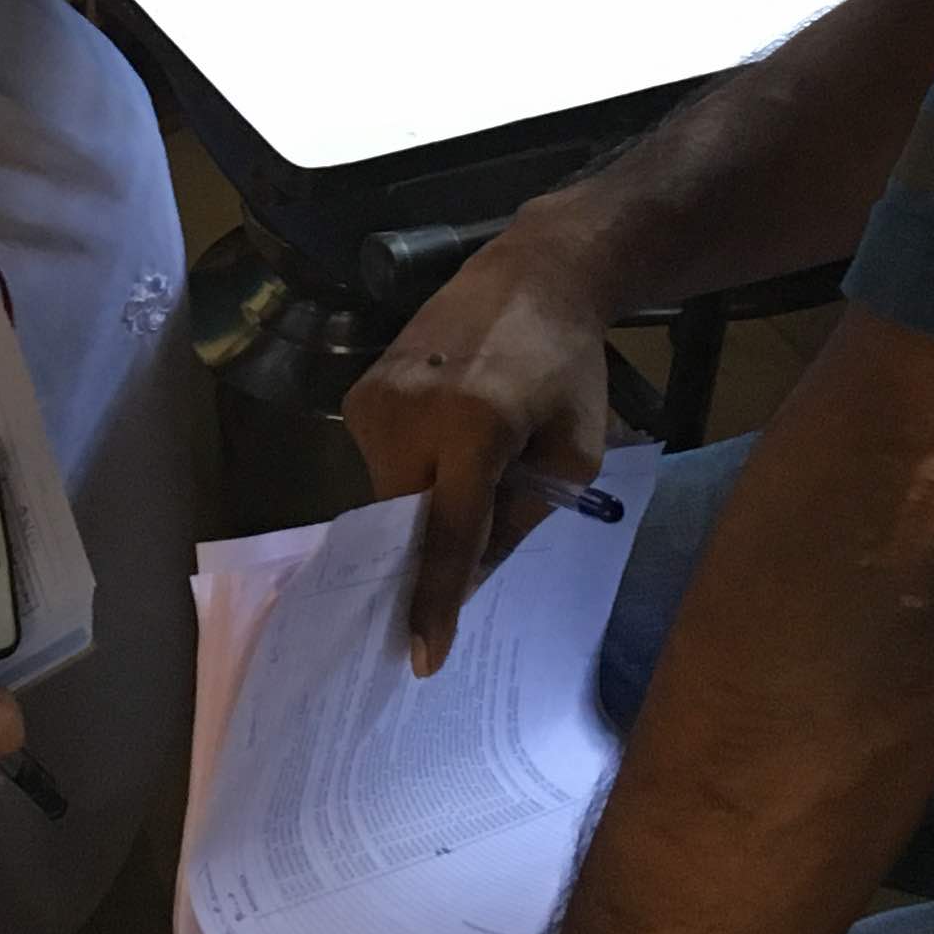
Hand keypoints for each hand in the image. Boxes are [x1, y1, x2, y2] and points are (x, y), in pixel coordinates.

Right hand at [341, 222, 613, 673]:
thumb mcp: (575, 454)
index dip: (435, 601)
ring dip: (428, 494)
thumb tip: (467, 577)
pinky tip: (448, 428)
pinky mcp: (358, 390)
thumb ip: (522, 518)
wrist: (530, 275)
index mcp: (477, 427)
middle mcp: (411, 412)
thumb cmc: (568, 369)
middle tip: (480, 512)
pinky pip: (379, 460)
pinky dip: (412, 464)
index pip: (448, 535)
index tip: (420, 658)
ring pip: (391, 493)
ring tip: (475, 447)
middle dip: (439, 535)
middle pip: (411, 519)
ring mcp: (375, 397)